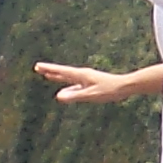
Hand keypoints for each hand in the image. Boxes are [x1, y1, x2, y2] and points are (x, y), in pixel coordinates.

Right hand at [34, 61, 158, 103]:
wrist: (125, 86)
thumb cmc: (109, 90)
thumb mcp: (90, 95)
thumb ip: (74, 96)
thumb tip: (58, 97)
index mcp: (81, 75)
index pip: (61, 71)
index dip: (49, 69)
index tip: (38, 66)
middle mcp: (82, 75)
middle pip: (63, 72)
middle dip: (50, 71)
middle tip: (38, 68)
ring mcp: (87, 79)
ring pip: (68, 78)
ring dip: (57, 76)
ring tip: (48, 75)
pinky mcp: (91, 84)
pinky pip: (74, 84)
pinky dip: (66, 84)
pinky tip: (65, 90)